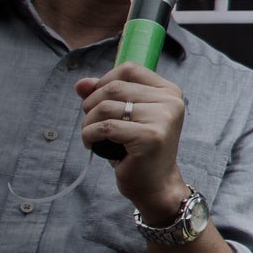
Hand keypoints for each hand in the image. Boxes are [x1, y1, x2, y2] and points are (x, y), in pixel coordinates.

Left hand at [75, 63, 190, 219]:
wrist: (155, 184)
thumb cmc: (137, 149)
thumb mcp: (122, 117)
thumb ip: (103, 95)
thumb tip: (81, 83)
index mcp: (169, 91)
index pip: (129, 69)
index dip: (105, 82)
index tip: (98, 102)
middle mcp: (171, 101)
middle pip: (114, 87)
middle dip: (91, 104)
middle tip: (91, 123)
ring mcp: (163, 118)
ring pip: (106, 107)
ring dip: (88, 122)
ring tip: (91, 136)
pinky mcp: (151, 137)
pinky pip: (105, 127)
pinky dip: (90, 135)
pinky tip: (92, 145)